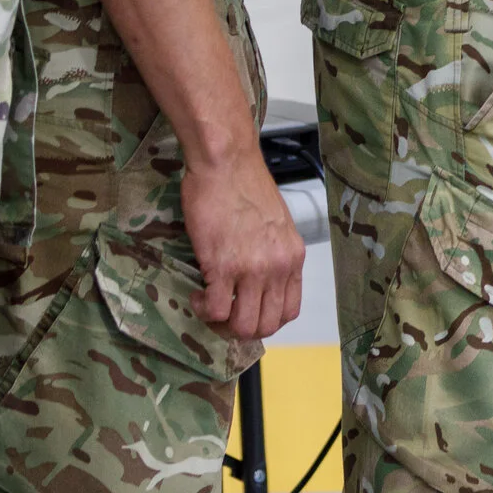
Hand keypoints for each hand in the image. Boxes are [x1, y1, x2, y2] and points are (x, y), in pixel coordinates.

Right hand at [182, 153, 305, 340]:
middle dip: (242, 328)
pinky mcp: (222, 266)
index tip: (246, 311)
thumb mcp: (276, 224)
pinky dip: (204, 309)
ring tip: (210, 304)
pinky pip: (216, 310)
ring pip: (243, 326)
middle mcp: (278, 267)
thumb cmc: (246, 186)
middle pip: (266, 325)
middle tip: (223, 314)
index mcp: (293, 257)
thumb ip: (273, 254)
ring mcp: (252, 269)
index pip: (289, 311)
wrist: (227, 163)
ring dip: (222, 323)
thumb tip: (261, 280)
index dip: (265, 319)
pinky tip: (199, 293)